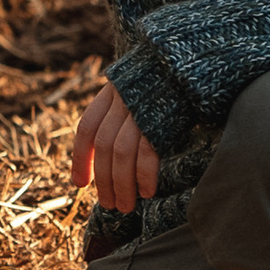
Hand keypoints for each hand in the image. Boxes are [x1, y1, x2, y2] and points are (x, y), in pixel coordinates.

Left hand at [70, 80, 159, 214]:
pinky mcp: (161, 119)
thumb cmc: (166, 80)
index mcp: (112, 92)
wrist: (190, 63)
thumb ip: (122, 112)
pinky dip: (144, 175)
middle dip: (104, 180)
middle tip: (108, 204)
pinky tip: (147, 192)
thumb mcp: (136, 87)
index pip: (87, 128)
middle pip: (104, 146)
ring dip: (122, 185)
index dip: (81, 158)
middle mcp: (122, 100)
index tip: (79, 184)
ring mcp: (141, 109)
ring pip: (121, 153)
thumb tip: (113, 154)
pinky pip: (147, 152)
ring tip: (125, 206)